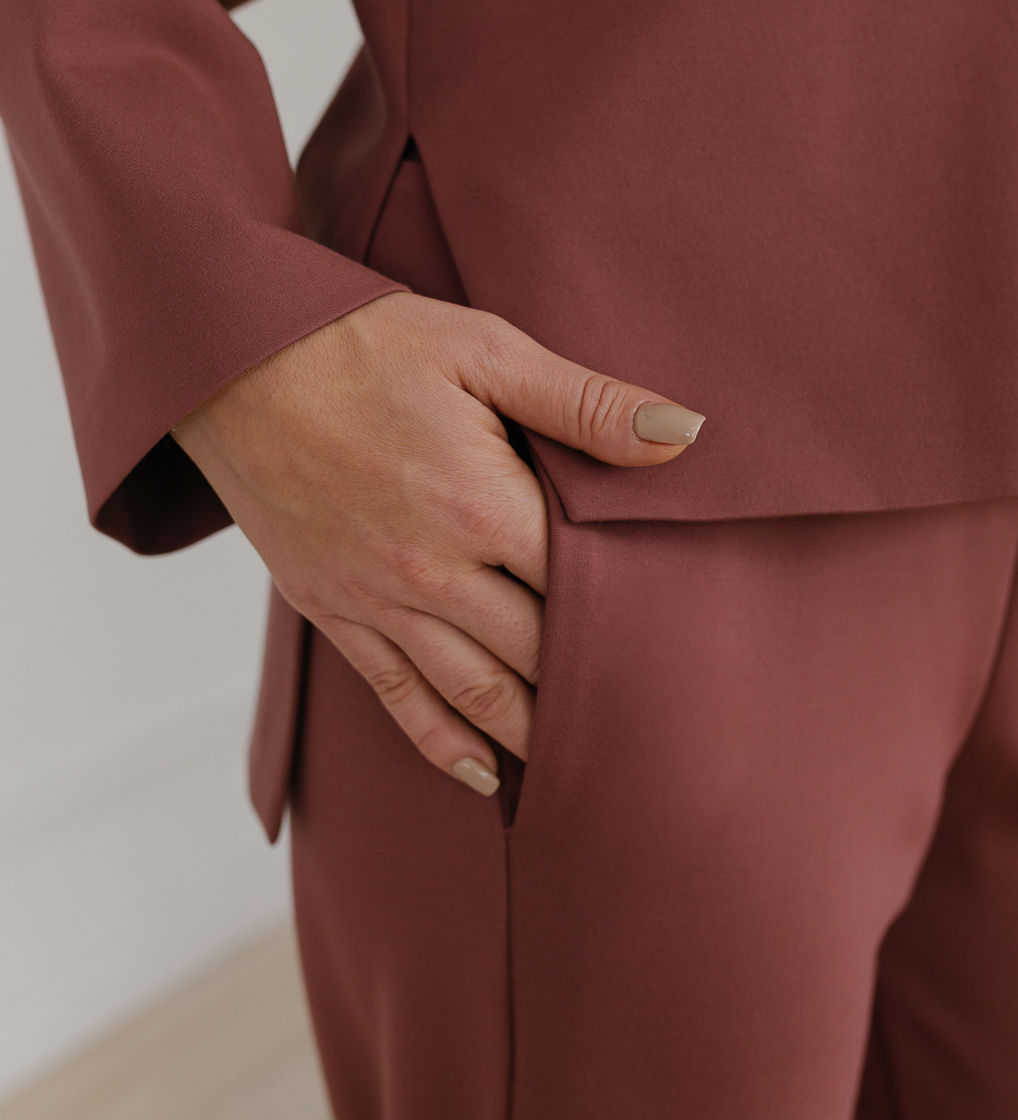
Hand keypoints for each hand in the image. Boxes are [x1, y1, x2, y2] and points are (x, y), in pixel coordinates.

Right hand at [173, 293, 703, 794]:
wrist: (231, 359)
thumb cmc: (362, 343)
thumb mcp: (482, 348)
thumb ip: (583, 401)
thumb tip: (683, 431)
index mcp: (483, 504)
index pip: (586, 585)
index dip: (640, 616)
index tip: (685, 644)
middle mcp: (433, 569)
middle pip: (539, 652)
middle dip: (598, 689)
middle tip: (658, 723)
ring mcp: (377, 598)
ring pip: (475, 692)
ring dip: (533, 734)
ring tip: (588, 768)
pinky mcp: (331, 610)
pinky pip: (396, 696)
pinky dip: (443, 743)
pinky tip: (484, 776)